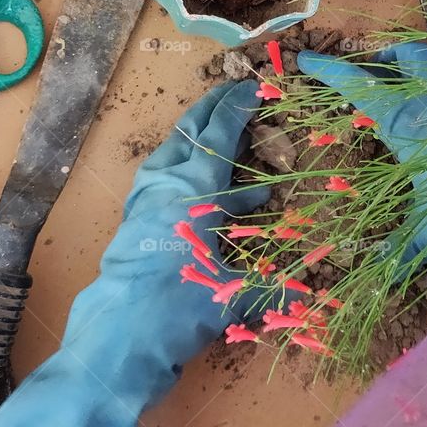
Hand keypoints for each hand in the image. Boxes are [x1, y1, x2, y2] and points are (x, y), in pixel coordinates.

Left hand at [0, 80, 265, 426]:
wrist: (117, 339)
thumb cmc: (180, 307)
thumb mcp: (235, 292)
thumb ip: (272, 284)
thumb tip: (309, 294)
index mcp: (195, 187)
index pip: (220, 132)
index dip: (238, 107)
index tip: (253, 88)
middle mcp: (166, 183)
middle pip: (190, 131)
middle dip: (212, 108)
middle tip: (232, 93)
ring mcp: (144, 200)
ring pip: (170, 151)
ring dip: (193, 137)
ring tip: (214, 134)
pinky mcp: (132, 221)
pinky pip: (160, 178)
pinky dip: (181, 169)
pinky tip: (196, 187)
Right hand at [298, 43, 426, 267]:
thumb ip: (402, 246)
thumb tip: (379, 271)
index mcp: (408, 120)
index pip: (362, 85)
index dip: (333, 70)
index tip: (308, 59)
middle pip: (412, 55)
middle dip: (390, 56)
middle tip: (373, 72)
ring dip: (418, 82)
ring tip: (399, 107)